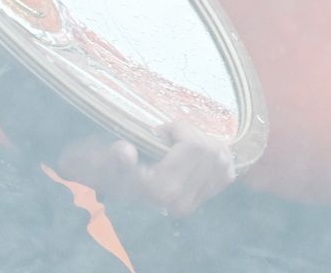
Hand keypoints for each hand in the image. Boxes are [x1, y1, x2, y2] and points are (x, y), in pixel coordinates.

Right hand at [56, 119, 236, 216]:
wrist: (110, 185)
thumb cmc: (105, 165)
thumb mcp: (103, 157)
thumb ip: (115, 155)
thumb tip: (126, 152)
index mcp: (161, 189)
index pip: (193, 146)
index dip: (179, 128)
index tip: (160, 131)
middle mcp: (181, 201)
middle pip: (210, 151)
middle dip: (192, 133)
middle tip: (170, 135)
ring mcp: (194, 203)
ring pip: (221, 158)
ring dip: (205, 142)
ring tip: (181, 144)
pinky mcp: (203, 200)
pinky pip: (227, 172)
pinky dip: (217, 157)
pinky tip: (197, 154)